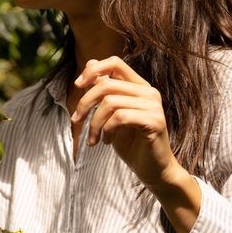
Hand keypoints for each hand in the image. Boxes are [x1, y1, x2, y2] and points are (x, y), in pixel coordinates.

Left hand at [72, 56, 183, 188]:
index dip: (93, 70)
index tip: (78, 85)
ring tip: (93, 138)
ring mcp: (154, 106)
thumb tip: (89, 63)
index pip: (115, 62)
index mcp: (138, 86)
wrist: (151, 170)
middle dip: (84, 103)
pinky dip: (107, 130)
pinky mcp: (155, 121)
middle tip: (76, 121)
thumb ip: (104, 90)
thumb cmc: (129, 142)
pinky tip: (107, 141)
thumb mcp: (110, 113)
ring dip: (94, 123)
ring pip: (110, 102)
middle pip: (106, 84)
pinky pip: (120, 117)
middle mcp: (148, 92)